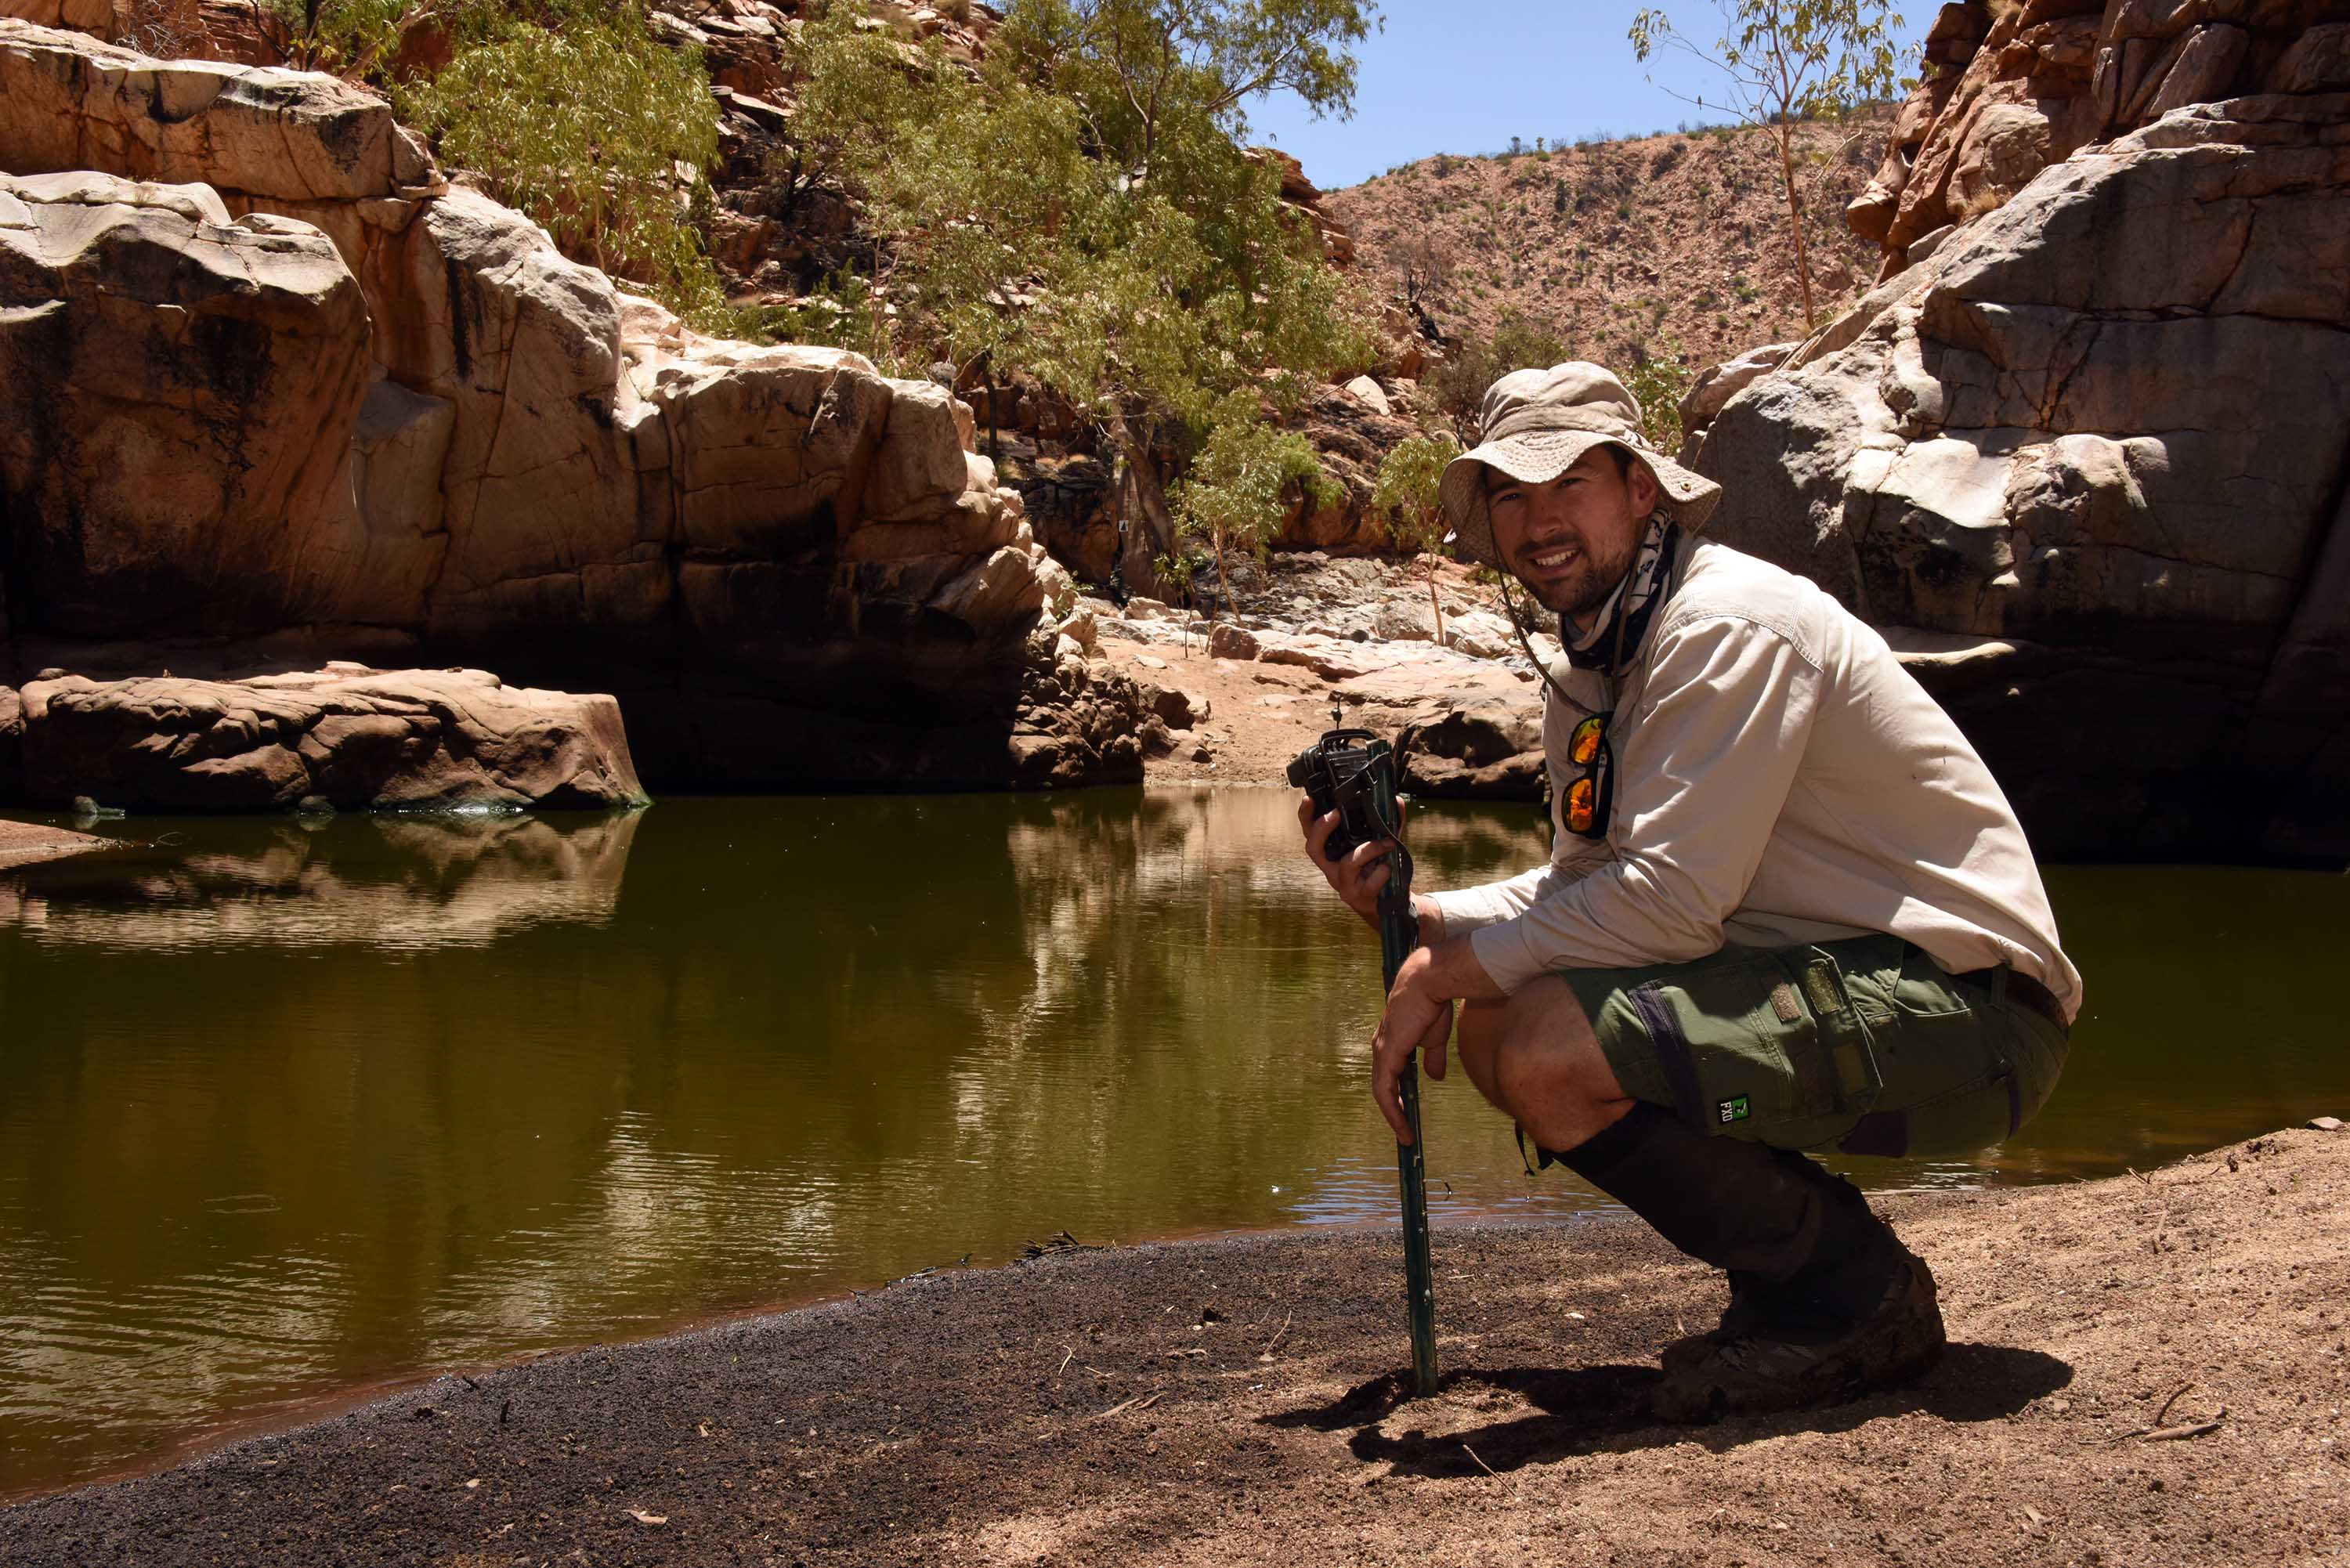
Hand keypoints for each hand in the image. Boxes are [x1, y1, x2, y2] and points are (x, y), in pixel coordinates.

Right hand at [1296, 794, 1403, 929]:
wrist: (1390, 903)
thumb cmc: (1380, 869)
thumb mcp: (1382, 844)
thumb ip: (1388, 823)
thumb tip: (1395, 800)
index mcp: (1332, 852)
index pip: (1311, 833)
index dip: (1306, 817)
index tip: (1309, 798)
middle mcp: (1332, 868)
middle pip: (1313, 848)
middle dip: (1321, 828)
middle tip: (1335, 813)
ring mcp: (1343, 885)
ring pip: (1348, 863)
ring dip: (1370, 849)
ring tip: (1389, 843)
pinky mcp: (1358, 898)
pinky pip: (1369, 883)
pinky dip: (1382, 872)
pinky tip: (1389, 869)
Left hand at [1370, 946, 1457, 1144]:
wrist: (1429, 983)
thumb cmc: (1432, 1004)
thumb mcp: (1434, 1038)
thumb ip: (1432, 1059)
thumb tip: (1435, 1077)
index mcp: (1391, 1042)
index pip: (1390, 1075)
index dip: (1398, 1096)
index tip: (1408, 1114)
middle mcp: (1381, 1048)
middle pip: (1383, 1087)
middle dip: (1394, 1112)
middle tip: (1405, 1133)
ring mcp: (1381, 1052)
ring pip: (1382, 1093)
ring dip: (1393, 1117)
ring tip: (1406, 1137)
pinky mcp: (1387, 1055)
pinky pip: (1385, 1091)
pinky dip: (1393, 1110)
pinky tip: (1403, 1125)